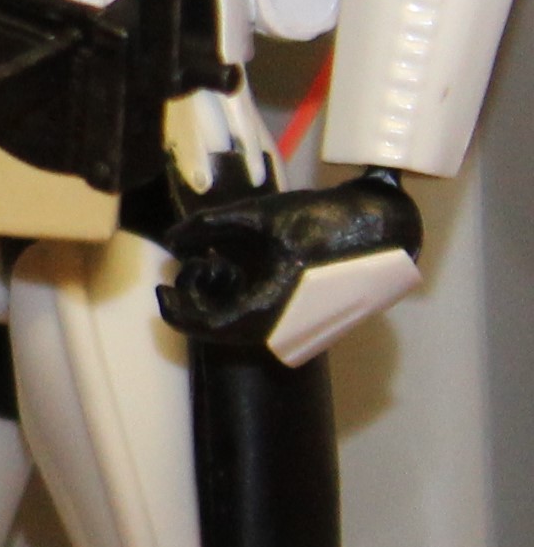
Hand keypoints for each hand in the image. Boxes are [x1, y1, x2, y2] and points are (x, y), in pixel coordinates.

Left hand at [159, 170, 423, 367]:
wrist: (386, 227)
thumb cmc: (325, 222)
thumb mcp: (260, 216)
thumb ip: (208, 227)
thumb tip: (172, 239)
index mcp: (270, 313)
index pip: (208, 328)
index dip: (177, 313)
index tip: (160, 290)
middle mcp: (284, 330)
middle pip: (223, 328)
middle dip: (199, 298)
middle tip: (195, 264)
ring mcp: (298, 327)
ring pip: (242, 323)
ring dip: (221, 296)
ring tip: (217, 260)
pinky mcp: (306, 317)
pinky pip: (263, 316)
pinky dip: (243, 296)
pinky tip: (242, 265)